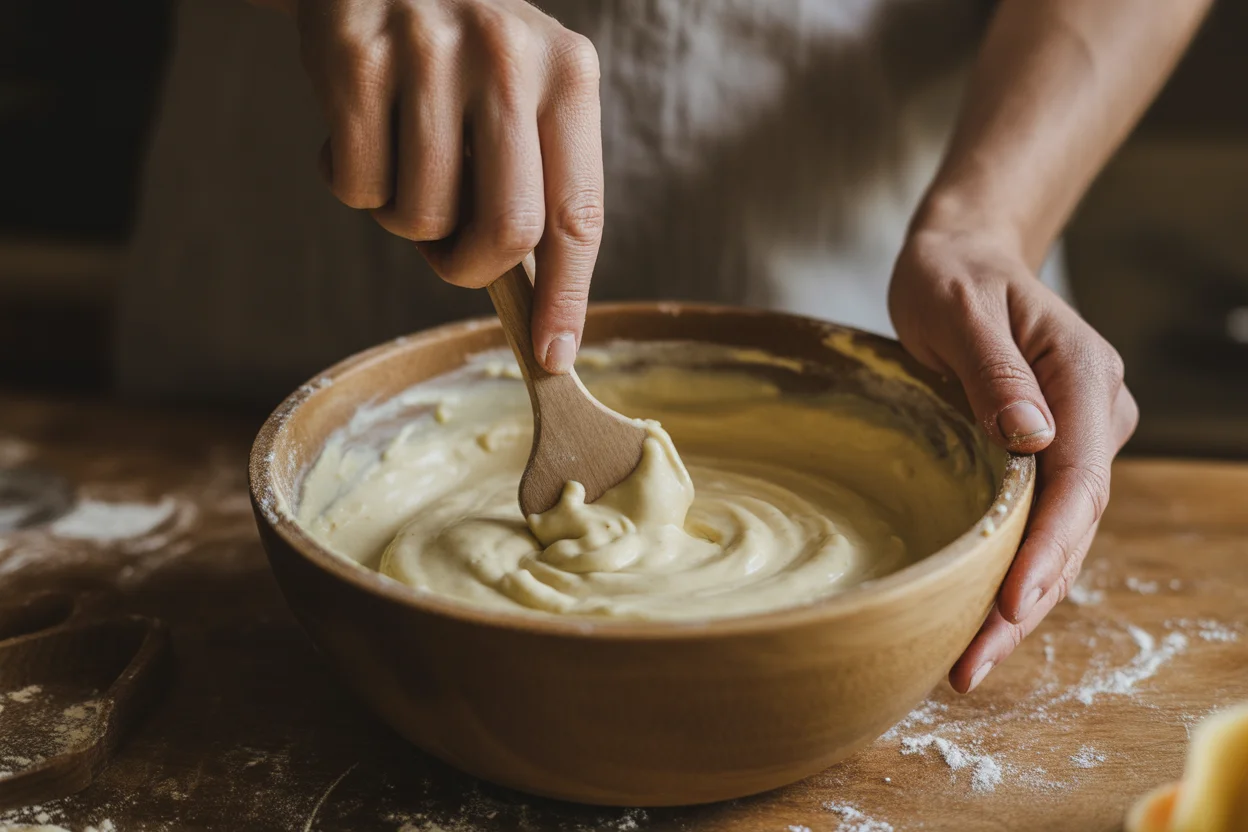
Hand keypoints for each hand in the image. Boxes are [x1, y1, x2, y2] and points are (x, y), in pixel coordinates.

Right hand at [294, 0, 603, 371]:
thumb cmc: (459, 52)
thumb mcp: (522, 88)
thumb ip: (536, 175)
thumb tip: (535, 300)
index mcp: (569, 73)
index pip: (577, 213)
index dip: (567, 297)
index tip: (553, 354)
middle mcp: (510, 57)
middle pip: (506, 230)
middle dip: (470, 268)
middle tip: (448, 255)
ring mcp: (430, 53)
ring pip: (420, 215)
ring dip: (403, 219)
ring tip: (401, 160)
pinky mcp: (355, 56)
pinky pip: (356, 185)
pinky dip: (352, 183)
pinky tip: (357, 131)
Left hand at [889, 226, 1138, 692]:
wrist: (961, 257)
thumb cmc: (951, 275)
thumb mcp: (958, 307)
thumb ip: (993, 369)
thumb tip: (1033, 441)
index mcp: (1082, 376)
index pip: (1079, 481)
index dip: (1048, 551)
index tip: (1010, 607)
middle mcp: (1095, 412)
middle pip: (1074, 523)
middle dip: (1027, 599)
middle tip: (971, 665)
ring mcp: (1079, 435)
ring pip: (1061, 533)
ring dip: (1020, 600)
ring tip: (968, 663)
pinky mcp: (1050, 451)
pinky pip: (1039, 519)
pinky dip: (1011, 569)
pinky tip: (976, 616)